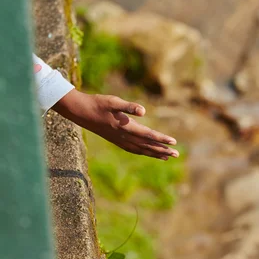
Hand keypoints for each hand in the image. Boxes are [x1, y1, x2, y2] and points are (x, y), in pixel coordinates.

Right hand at [52, 90, 178, 159]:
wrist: (81, 112)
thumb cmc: (99, 104)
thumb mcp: (114, 101)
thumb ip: (129, 107)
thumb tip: (143, 111)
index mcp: (126, 127)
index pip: (148, 135)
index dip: (162, 139)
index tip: (174, 142)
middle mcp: (124, 137)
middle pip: (147, 146)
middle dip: (162, 150)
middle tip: (177, 154)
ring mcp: (120, 140)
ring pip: (141, 150)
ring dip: (155, 153)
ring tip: (167, 157)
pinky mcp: (116, 140)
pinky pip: (133, 149)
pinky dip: (143, 152)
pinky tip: (148, 153)